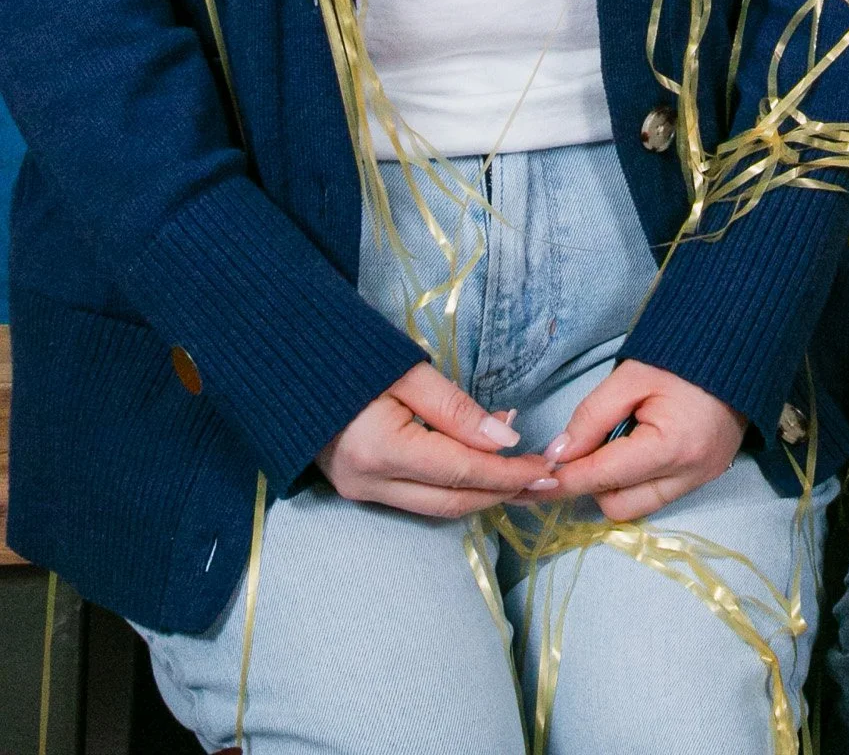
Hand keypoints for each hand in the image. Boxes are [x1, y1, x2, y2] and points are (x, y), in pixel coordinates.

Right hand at [319, 361, 547, 519]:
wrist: (287, 367)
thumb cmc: (348, 358)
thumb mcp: (407, 372)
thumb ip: (456, 409)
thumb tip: (506, 439)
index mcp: (380, 450)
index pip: (460, 472)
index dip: (507, 473)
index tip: (545, 467)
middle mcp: (369, 483)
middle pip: (452, 501)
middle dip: (501, 491)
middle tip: (543, 476)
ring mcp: (360, 492)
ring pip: (436, 506)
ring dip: (481, 491)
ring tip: (519, 468)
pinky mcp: (359, 490)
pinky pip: (418, 498)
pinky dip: (453, 485)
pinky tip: (479, 464)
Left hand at [527, 358, 743, 518]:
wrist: (741, 343)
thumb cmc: (686, 354)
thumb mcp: (632, 376)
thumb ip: (592, 416)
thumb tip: (557, 454)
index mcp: (671, 447)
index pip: (602, 476)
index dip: (563, 480)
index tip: (530, 481)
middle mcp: (689, 475)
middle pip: (617, 505)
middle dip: (592, 483)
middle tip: (582, 448)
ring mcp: (701, 479)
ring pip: (636, 507)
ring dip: (614, 484)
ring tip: (616, 441)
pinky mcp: (705, 476)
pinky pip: (656, 495)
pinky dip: (636, 479)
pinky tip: (634, 446)